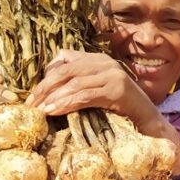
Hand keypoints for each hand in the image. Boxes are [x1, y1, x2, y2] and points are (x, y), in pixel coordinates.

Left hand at [28, 49, 158, 126]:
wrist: (148, 120)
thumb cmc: (120, 109)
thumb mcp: (97, 92)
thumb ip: (79, 85)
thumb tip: (49, 92)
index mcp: (98, 59)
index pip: (65, 59)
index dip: (46, 76)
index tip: (33, 95)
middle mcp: (105, 62)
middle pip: (66, 71)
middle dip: (45, 88)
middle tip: (31, 105)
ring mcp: (113, 75)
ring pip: (74, 83)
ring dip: (54, 98)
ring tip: (41, 111)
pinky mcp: (117, 89)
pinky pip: (86, 95)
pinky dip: (68, 104)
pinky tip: (56, 112)